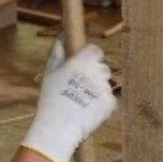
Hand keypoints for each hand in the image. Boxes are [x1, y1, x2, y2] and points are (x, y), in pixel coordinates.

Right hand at [19, 40, 116, 161]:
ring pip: (106, 84)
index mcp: (84, 60)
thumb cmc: (51, 98)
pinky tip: (89, 111)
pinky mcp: (112, 103)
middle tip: (80, 88)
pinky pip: (110, 100)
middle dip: (94, 75)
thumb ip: (58, 51)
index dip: (89, 59)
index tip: (81, 69)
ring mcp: (107, 87)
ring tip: (82, 103)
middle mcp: (98, 70)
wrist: (58, 127)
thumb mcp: (50, 72)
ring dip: (98, 90)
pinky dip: (102, 105)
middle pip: (103, 67)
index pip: (96, 51)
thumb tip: (62, 33)